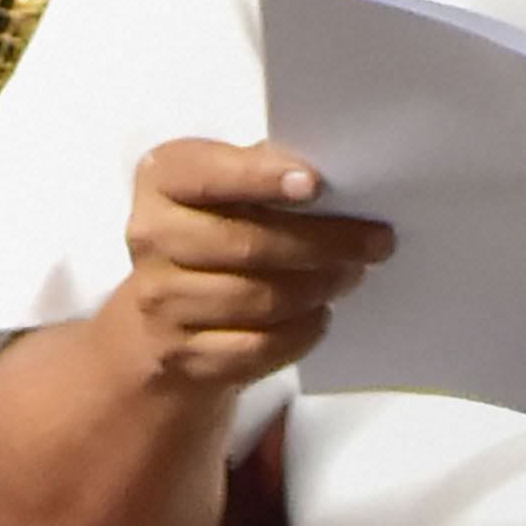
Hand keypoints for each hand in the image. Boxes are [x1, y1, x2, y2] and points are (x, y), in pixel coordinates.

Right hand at [102, 140, 389, 400]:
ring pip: (256, 299)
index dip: (260, 178)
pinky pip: (254, 348)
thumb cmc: (212, 233)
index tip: (314, 183)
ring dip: (317, 287)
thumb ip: (263, 171)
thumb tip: (335, 175)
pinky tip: (320, 314)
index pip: (209, 175)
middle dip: (320, 243)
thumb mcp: (224, 188)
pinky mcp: (183, 355)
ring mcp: (161, 302)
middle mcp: (151, 237)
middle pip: (245, 244)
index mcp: (162, 179)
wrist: (159, 318)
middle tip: (374, 241)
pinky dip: (299, 332)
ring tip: (351, 274)